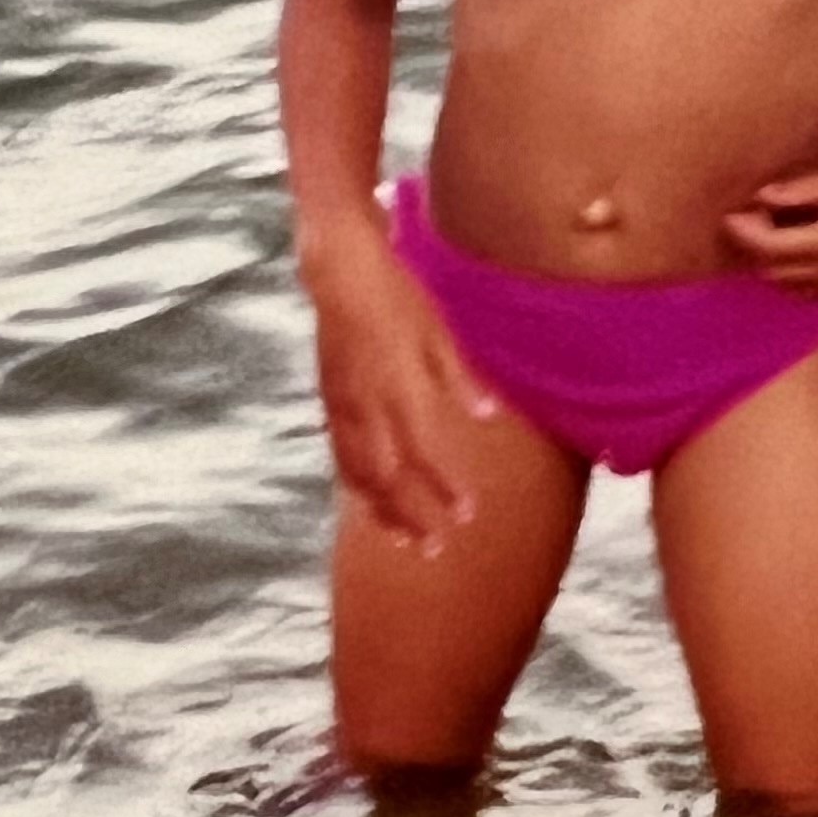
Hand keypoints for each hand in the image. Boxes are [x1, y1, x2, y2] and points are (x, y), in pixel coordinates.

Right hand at [303, 231, 499, 554]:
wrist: (337, 268)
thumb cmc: (396, 292)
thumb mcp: (436, 329)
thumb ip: (460, 378)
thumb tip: (488, 418)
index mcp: (396, 387)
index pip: (423, 453)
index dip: (444, 488)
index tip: (468, 515)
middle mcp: (365, 406)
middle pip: (387, 477)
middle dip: (412, 516)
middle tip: (436, 548)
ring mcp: (342, 406)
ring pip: (358, 474)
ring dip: (382, 511)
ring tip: (405, 541)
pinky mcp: (329, 400)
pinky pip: (341, 456)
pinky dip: (357, 486)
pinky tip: (371, 502)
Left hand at [720, 136, 817, 300]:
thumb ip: (799, 191)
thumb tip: (761, 198)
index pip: (768, 249)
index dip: (744, 232)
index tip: (731, 214)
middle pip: (776, 274)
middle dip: (757, 249)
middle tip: (750, 218)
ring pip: (796, 288)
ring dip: (778, 265)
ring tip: (775, 229)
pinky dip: (801, 273)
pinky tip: (803, 243)